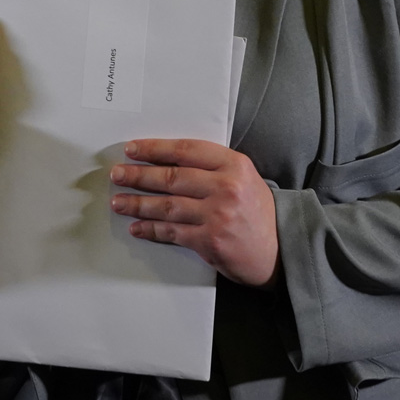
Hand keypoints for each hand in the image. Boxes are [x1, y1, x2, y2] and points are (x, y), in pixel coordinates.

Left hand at [109, 138, 279, 285]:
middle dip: (139, 175)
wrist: (280, 250)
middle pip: (171, 177)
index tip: (133, 149)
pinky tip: (137, 226)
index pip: (186, 150)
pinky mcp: (209, 241)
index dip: (155, 148)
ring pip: (166, 205)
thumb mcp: (244, 177)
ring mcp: (217, 215)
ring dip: (137, 203)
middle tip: (118, 174)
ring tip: (119, 201)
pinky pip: (171, 232)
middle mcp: (225, 187)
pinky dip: (151, 229)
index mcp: (234, 165)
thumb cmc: (258, 212)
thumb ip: (213, 167)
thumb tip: (167, 161)